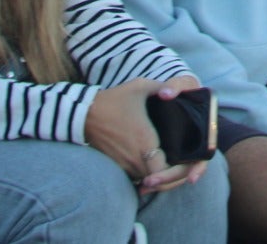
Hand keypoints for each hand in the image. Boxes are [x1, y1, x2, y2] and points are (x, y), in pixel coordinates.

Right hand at [84, 78, 206, 193]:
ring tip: (169, 164)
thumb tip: (178, 89)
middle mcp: (134, 158)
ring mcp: (123, 165)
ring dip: (156, 176)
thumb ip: (163, 87)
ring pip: (145, 180)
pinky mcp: (115, 166)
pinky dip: (143, 174)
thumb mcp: (140, 87)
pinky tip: (151, 163)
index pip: (164, 170)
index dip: (176, 170)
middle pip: (157, 179)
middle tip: (180, 164)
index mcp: (144, 141)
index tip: (183, 160)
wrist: (84, 113)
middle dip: (170, 176)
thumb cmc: (114, 99)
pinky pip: (134, 177)